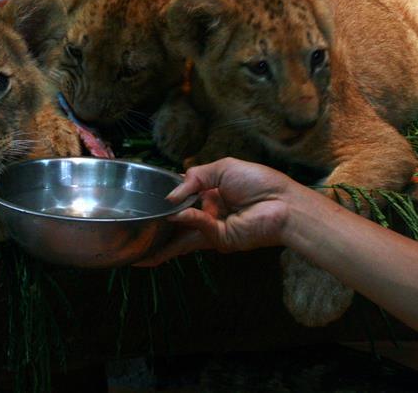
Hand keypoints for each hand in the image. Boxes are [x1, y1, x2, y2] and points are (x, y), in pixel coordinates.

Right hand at [138, 158, 299, 265]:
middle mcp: (208, 212)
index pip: (181, 198)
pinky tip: (177, 215)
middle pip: (177, 222)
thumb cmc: (259, 181)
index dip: (164, 201)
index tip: (143, 202)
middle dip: (157, 230)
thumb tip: (171, 196)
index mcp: (210, 193)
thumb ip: (194, 178)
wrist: (283, 203)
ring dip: (161, 241)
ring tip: (138, 249)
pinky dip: (187, 221)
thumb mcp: (222, 168)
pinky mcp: (219, 240)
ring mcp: (212, 229)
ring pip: (182, 235)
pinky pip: (197, 229)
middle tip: (134, 232)